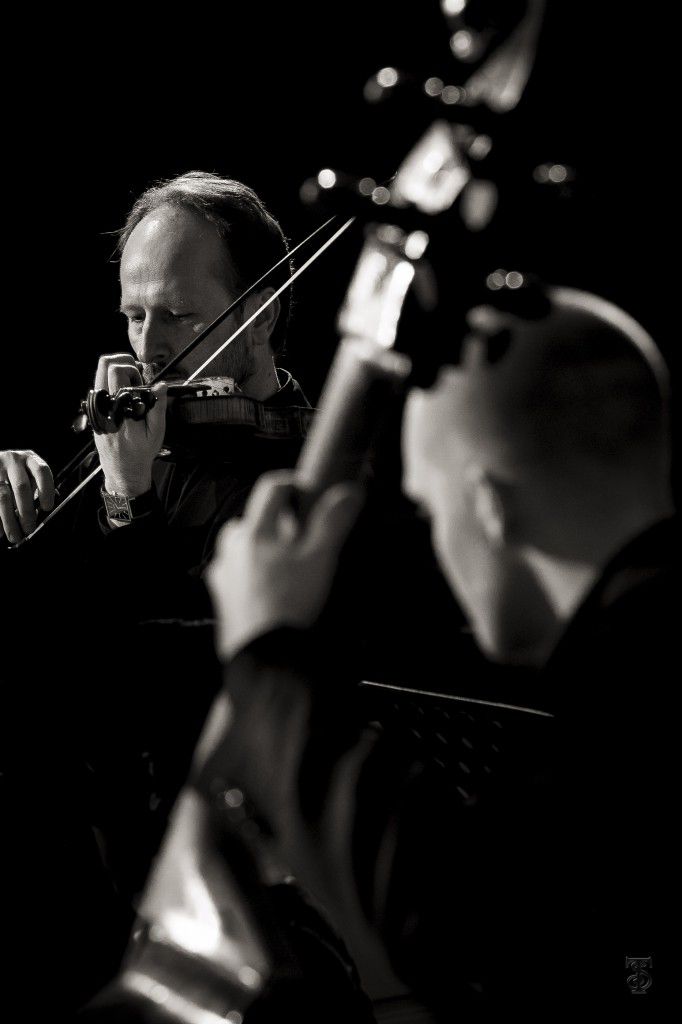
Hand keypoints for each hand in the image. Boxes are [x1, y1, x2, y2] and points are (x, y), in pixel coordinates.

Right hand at [0, 450, 54, 543]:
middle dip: (27, 511)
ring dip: (9, 520)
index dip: (46, 490)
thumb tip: (41, 514)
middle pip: (21, 487)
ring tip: (15, 536)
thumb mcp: (29, 475)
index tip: (47, 508)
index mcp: (30, 458)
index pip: (42, 471)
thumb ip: (37, 490)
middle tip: (29, 529)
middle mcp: (12, 460)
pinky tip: (1, 532)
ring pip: (3, 497)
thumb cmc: (18, 475)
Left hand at [93, 354, 166, 495]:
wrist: (122, 470)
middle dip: (122, 362)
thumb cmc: (141, 452)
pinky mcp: (93, 412)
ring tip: (130, 385)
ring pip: (99, 374)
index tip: (141, 383)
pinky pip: (99, 387)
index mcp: (118, 408)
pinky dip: (112, 384)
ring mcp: (95, 408)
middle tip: (135, 376)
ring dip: (117, 372)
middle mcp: (103, 405)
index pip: (116, 372)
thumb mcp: (156, 432)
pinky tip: (124, 397)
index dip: (132, 370)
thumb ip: (158, 406)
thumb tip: (161, 385)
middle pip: (104, 365)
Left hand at [205, 470, 363, 659]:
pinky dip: (247, 573)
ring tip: (282, 561)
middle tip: (298, 533)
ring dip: (257, 545)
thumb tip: (348, 492)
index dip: (290, 483)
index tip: (305, 492)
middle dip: (273, 520)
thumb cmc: (289, 603)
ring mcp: (224, 573)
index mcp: (256, 531)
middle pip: (251, 518)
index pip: (270, 488)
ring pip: (238, 545)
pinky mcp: (222, 597)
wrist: (262, 654)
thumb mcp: (319, 558)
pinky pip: (232, 574)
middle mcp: (234, 547)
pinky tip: (266, 587)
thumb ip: (332, 522)